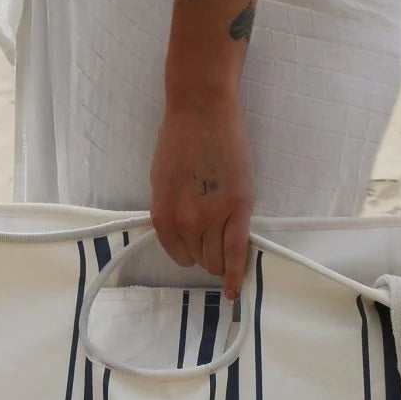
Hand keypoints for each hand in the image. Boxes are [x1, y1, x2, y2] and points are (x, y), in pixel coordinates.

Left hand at [149, 92, 254, 300]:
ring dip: (221, 258)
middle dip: (206, 254)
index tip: (198, 250)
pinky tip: (235, 289)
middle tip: (216, 238)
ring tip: (227, 241)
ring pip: (217, 258)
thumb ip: (172, 212)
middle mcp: (185, 221)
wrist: (202, 110)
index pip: (178, 255)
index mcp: (163, 215)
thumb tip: (184, 238)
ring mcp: (213, 216)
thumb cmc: (180, 139)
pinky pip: (237, 252)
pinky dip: (236, 274)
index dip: (189, 254)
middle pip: (199, 259)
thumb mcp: (162, 183)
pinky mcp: (238, 207)